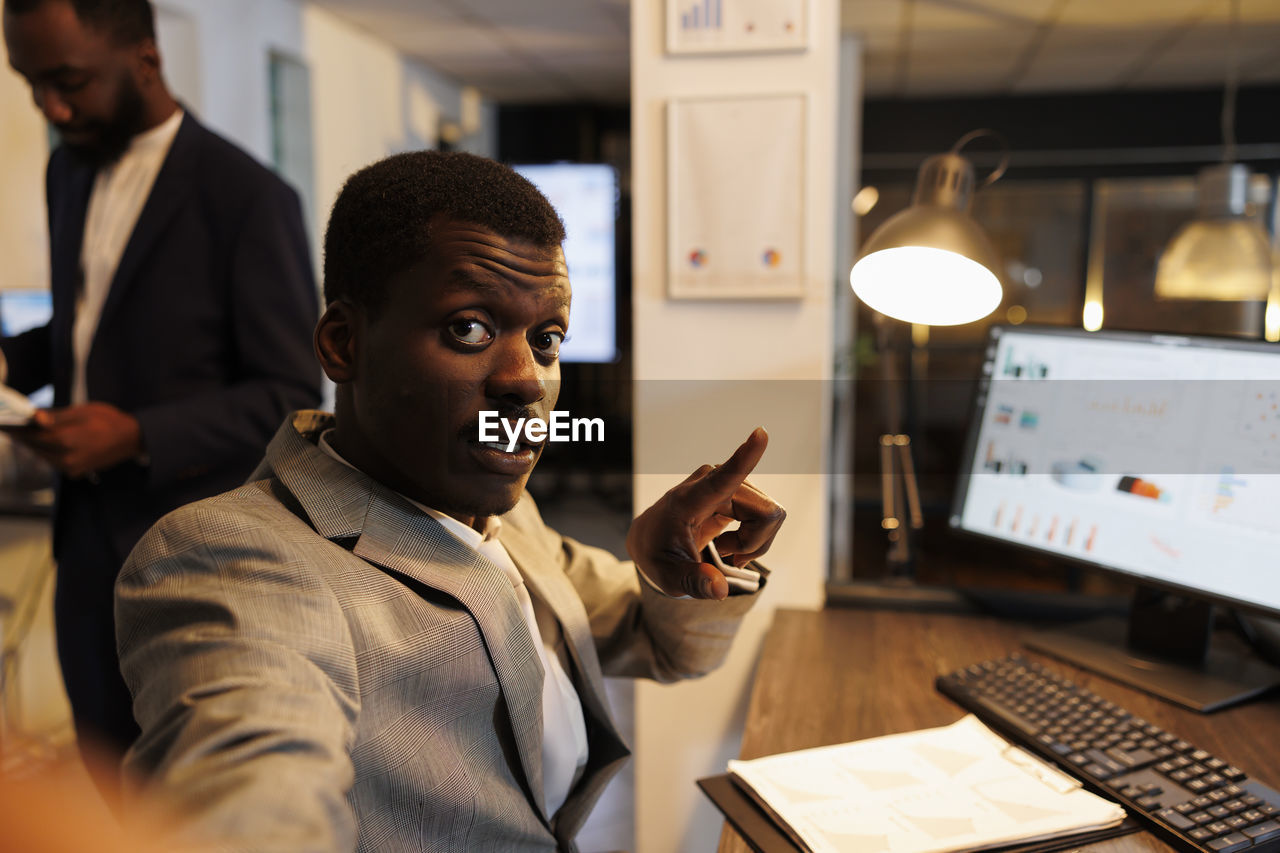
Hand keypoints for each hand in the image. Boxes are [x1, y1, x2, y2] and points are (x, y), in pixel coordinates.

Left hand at [11, 403, 142, 478]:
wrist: (132, 439)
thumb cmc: (109, 420)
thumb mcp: (83, 411)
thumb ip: (57, 416)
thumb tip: (35, 417)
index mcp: (66, 440)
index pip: (32, 436)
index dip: (17, 430)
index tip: (4, 425)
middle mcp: (65, 457)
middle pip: (35, 448)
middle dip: (23, 438)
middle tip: (11, 429)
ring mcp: (71, 467)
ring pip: (43, 457)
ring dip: (34, 447)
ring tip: (25, 436)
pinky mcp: (76, 472)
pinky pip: (54, 463)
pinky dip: (47, 454)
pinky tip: (45, 445)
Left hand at [626, 427, 784, 600]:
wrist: (651, 540)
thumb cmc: (657, 555)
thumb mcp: (668, 577)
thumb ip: (693, 582)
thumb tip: (719, 590)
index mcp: (688, 500)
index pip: (721, 478)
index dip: (744, 458)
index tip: (761, 433)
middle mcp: (710, 483)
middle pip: (765, 511)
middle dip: (755, 543)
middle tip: (728, 558)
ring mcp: (726, 484)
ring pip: (770, 514)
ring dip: (754, 541)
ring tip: (724, 549)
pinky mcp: (736, 490)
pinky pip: (768, 514)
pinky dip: (755, 538)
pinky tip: (731, 545)